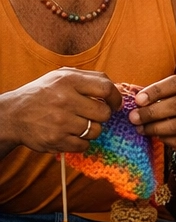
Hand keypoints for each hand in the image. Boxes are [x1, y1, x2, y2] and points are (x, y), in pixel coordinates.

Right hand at [1, 68, 120, 153]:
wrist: (13, 115)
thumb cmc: (43, 94)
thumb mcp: (61, 76)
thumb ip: (89, 79)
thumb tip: (117, 88)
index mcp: (68, 81)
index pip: (106, 88)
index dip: (115, 98)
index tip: (114, 104)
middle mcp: (64, 100)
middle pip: (104, 113)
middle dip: (102, 115)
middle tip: (93, 115)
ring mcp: (60, 121)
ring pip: (96, 130)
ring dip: (91, 129)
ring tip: (78, 124)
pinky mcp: (56, 140)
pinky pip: (84, 145)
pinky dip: (81, 142)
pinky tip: (71, 134)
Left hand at [134, 75, 175, 157]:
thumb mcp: (171, 96)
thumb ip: (156, 96)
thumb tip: (134, 100)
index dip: (156, 90)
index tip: (138, 100)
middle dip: (152, 111)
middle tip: (134, 116)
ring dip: (154, 126)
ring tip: (139, 127)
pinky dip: (162, 137)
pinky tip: (151, 135)